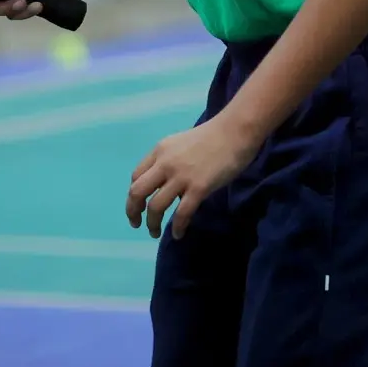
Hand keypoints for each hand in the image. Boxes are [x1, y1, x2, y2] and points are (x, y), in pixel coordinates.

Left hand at [126, 115, 261, 239]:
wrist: (234, 132)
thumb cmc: (211, 137)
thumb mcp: (179, 144)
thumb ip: (168, 161)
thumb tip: (163, 184)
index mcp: (159, 151)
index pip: (135, 177)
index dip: (133, 195)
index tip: (139, 207)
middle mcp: (164, 163)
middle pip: (137, 192)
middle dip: (132, 212)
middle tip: (137, 224)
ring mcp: (181, 176)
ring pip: (155, 206)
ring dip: (152, 224)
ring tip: (156, 233)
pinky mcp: (198, 188)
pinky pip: (181, 213)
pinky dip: (177, 227)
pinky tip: (178, 234)